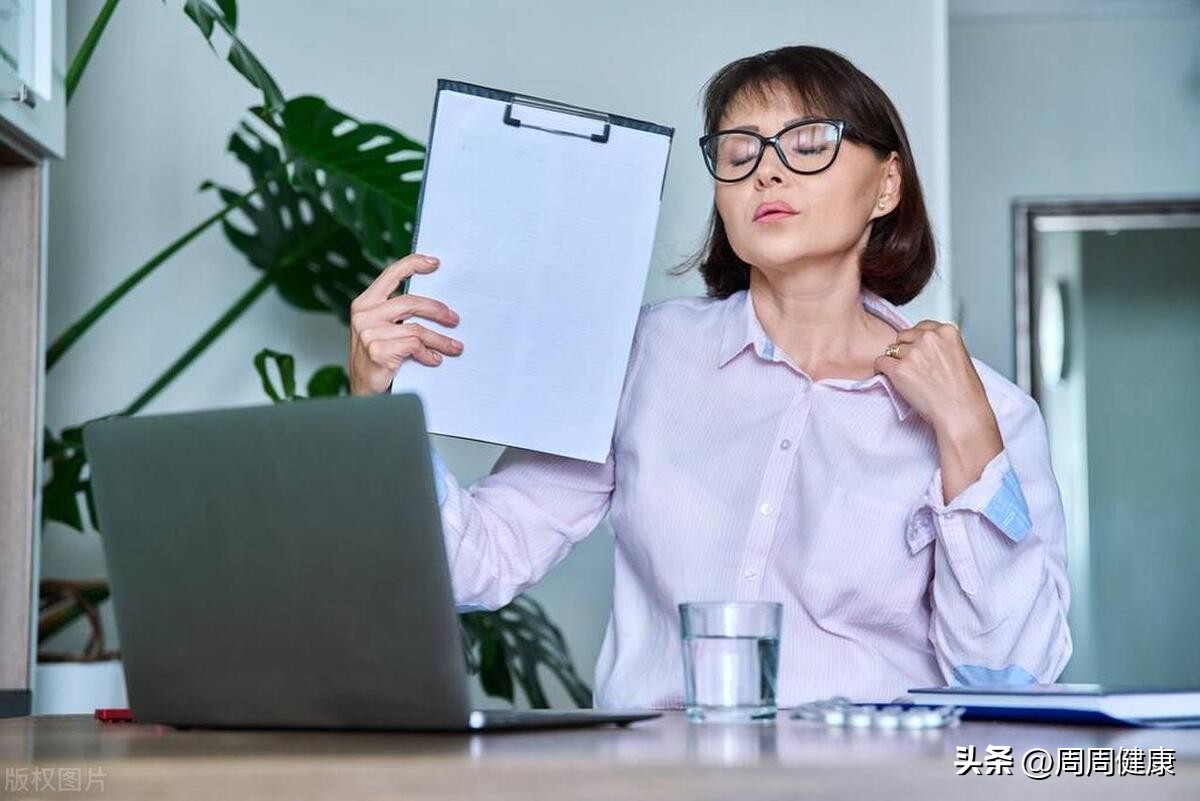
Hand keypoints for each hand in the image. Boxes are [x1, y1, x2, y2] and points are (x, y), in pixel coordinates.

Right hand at [348, 253, 463, 395]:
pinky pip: (414, 346)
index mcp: (365, 304)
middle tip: (455, 319)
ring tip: (455, 346)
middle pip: (411, 302)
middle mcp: (364, 315)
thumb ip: (397, 314)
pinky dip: (429, 354)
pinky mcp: (378, 350)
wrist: (363, 394)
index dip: (413, 265)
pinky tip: (434, 360)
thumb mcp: (381, 331)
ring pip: (416, 328)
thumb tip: (435, 304)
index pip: (390, 274)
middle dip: (437, 310)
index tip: (434, 263)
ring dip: (440, 339)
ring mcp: (368, 333)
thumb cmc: (376, 360)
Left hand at [874, 320, 1002, 501]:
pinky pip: (880, 362)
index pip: (922, 327)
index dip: (918, 341)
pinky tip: (894, 380)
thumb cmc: (965, 392)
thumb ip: (942, 346)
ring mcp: (913, 352)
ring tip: (909, 378)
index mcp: (947, 331)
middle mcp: (929, 338)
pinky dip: (883, 371)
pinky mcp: (899, 369)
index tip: (920, 353)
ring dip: (895, 362)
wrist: (961, 413)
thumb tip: (925, 346)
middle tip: (914, 369)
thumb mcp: (961, 357)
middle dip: (905, 350)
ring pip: (891, 349)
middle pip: (904, 336)